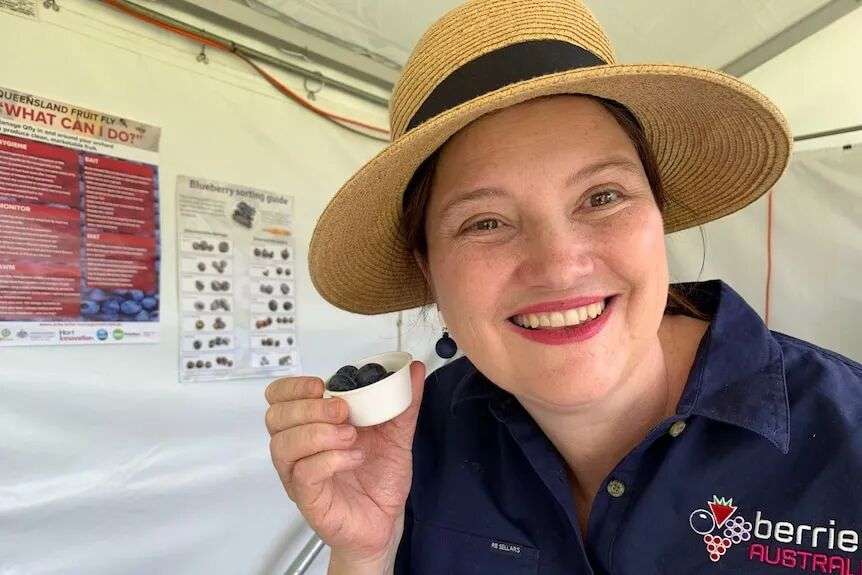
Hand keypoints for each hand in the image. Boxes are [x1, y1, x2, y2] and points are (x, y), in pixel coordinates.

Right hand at [265, 361, 425, 564]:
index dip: (294, 386)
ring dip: (319, 433)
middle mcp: (299, 449)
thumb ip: (404, 402)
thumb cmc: (380, 479)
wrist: (386, 522)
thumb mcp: (397, 433)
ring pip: (284, 444)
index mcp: (312, 425)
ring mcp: (299, 475)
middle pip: (276, 417)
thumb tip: (414, 370)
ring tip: (351, 436)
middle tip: (344, 412)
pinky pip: (304, 473)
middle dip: (310, 408)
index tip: (322, 386)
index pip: (279, 397)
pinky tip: (354, 458)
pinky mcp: (308, 498)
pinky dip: (330, 459)